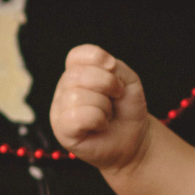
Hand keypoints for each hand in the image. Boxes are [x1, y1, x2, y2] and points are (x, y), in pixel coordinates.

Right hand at [50, 44, 151, 172]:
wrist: (134, 139)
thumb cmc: (127, 109)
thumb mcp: (127, 81)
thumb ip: (114, 68)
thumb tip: (103, 66)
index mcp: (77, 73)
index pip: (76, 55)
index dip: (99, 59)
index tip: (115, 75)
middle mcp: (64, 89)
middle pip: (77, 74)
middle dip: (107, 84)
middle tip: (115, 98)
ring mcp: (60, 109)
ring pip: (77, 96)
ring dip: (104, 106)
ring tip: (107, 114)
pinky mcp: (62, 130)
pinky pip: (76, 117)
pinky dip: (98, 120)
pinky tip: (101, 125)